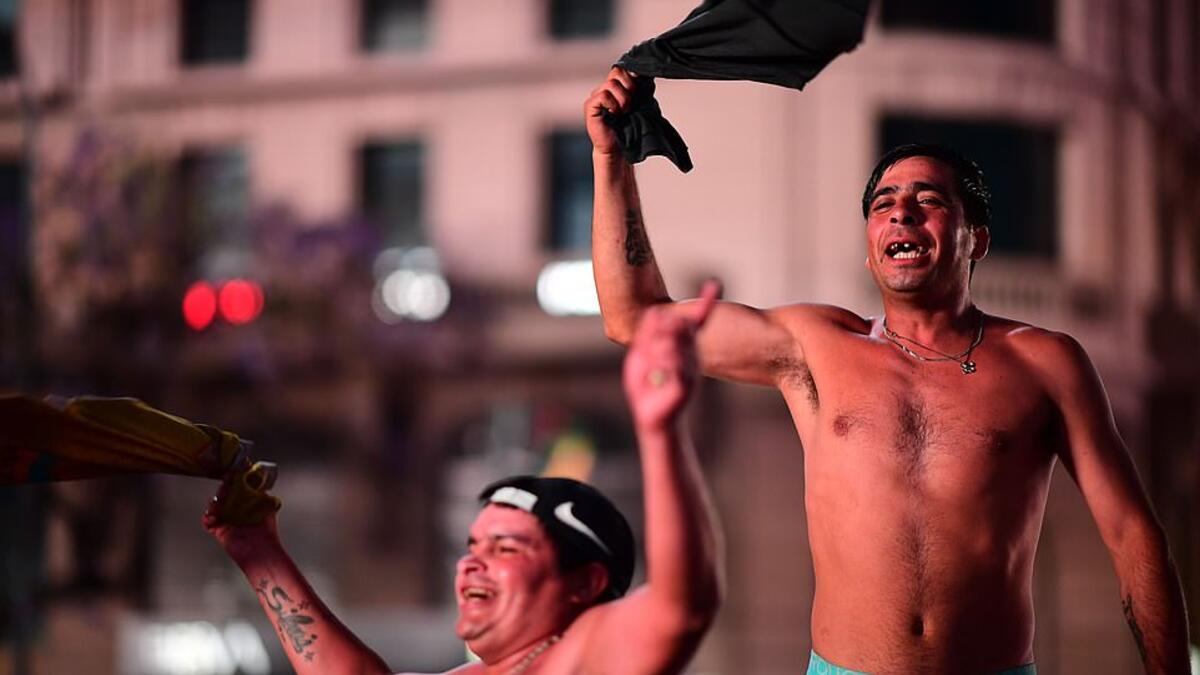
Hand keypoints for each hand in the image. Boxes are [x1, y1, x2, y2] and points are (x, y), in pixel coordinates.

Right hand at [202, 474, 282, 566]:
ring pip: (215, 504)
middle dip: (224, 487)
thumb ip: (259, 490)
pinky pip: (208, 521)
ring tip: (220, 502)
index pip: (240, 486)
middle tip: (226, 483)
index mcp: (250, 502)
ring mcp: (228, 519)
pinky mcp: (219, 529)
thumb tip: (255, 474)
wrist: (259, 551)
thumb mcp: (266, 505)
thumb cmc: (266, 531)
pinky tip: (212, 517)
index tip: (232, 470)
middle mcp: (238, 509)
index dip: (235, 477)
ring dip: (215, 502)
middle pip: (226, 493)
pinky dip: (208, 517)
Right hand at [584, 67, 636, 155]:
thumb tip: (648, 77)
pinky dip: (612, 104)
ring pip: (611, 83)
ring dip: (623, 98)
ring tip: (625, 111)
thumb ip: (643, 90)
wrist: (620, 149)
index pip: (623, 69)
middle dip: (629, 85)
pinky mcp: (591, 106)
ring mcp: (597, 97)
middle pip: (617, 72)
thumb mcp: (642, 106)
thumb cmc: (630, 130)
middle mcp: (606, 89)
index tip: (639, 89)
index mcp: (618, 87)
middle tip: (632, 102)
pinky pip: (603, 95)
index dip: (633, 76)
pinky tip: (614, 114)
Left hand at [623, 281, 720, 429]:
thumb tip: (655, 313)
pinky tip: (654, 377)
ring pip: (673, 344)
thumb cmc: (646, 386)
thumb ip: (648, 335)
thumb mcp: (640, 355)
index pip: (696, 321)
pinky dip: (659, 366)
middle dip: (660, 331)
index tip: (714, 285)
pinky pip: (673, 363)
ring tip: (649, 370)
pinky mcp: (686, 384)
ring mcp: (691, 369)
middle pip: (679, 328)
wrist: (651, 418)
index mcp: (683, 346)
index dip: (705, 304)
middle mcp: (692, 355)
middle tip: (646, 350)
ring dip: (655, 352)